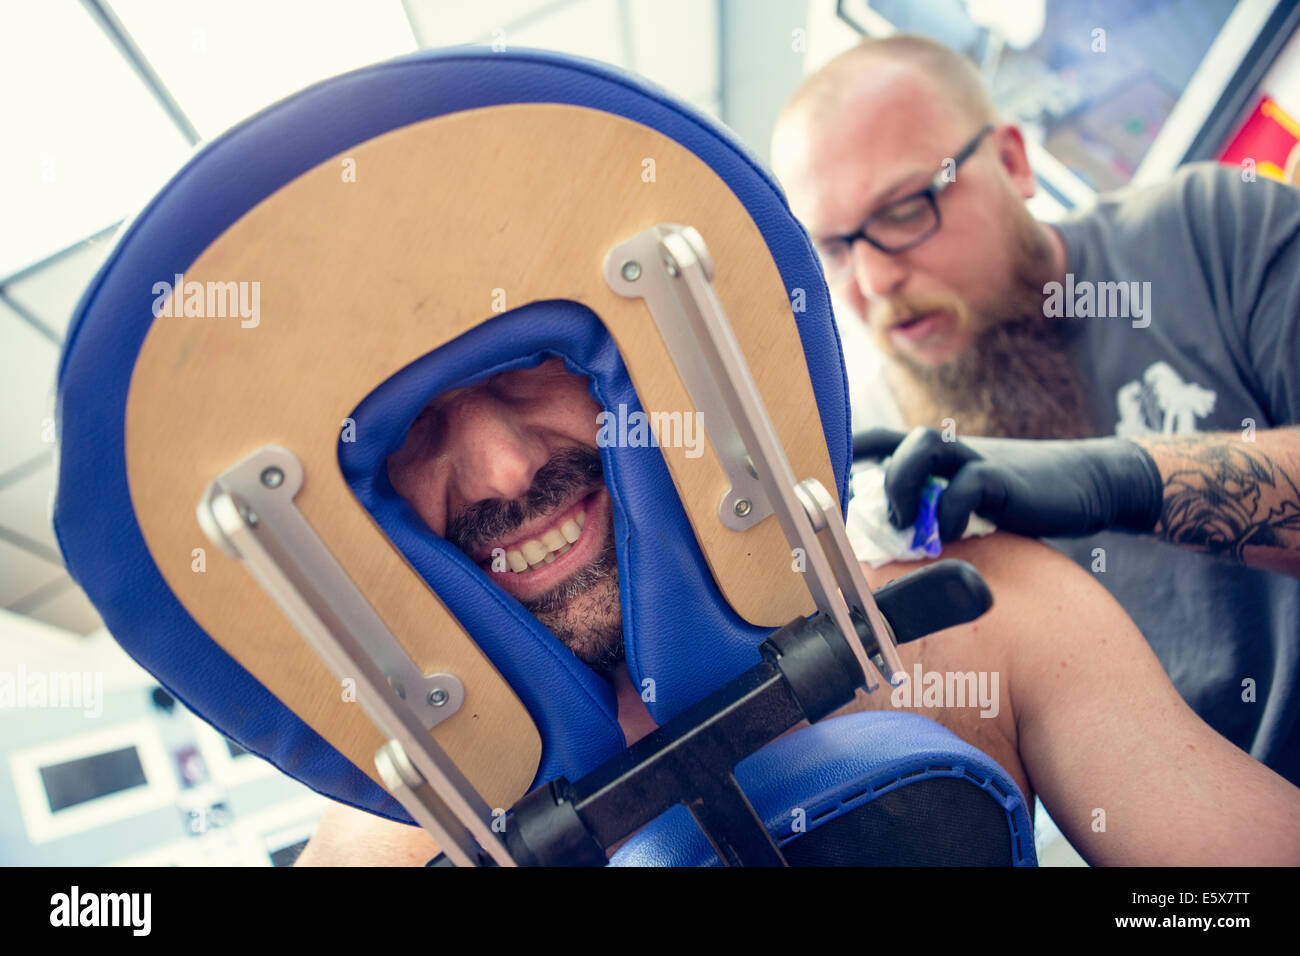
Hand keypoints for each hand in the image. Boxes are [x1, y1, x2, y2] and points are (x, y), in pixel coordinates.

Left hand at [853, 426, 1163, 541]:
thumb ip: (924, 515)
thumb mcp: (960, 501)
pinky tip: (948, 538)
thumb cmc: (1011, 498)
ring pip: (924, 444)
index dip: (838, 459)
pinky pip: (970, 483)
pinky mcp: (1005, 479)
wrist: (1084, 483)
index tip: (808, 487)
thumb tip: (876, 551)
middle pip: (889, 439)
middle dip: (859, 469)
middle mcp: (947, 451)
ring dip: (902, 482)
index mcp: (930, 456)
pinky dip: (951, 511)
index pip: (872, 443)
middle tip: (848, 511)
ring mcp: (975, 459)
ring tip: (898, 523)